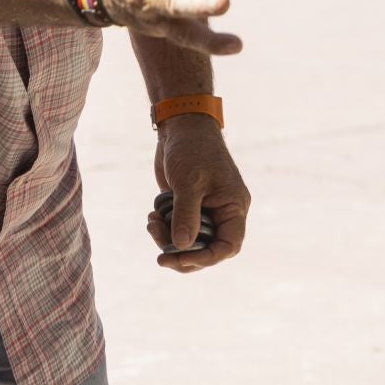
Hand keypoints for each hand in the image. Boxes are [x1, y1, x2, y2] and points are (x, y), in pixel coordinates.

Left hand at [148, 116, 249, 272]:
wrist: (180, 125)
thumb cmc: (192, 149)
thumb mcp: (189, 182)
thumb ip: (187, 215)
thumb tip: (182, 247)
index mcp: (233, 207)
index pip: (229, 246)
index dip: (207, 259)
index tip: (181, 259)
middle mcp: (222, 212)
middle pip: (207, 250)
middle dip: (183, 255)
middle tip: (160, 256)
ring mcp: (204, 210)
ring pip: (189, 242)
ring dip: (168, 240)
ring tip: (151, 223)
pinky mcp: (187, 206)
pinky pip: (177, 229)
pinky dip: (164, 228)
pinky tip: (152, 215)